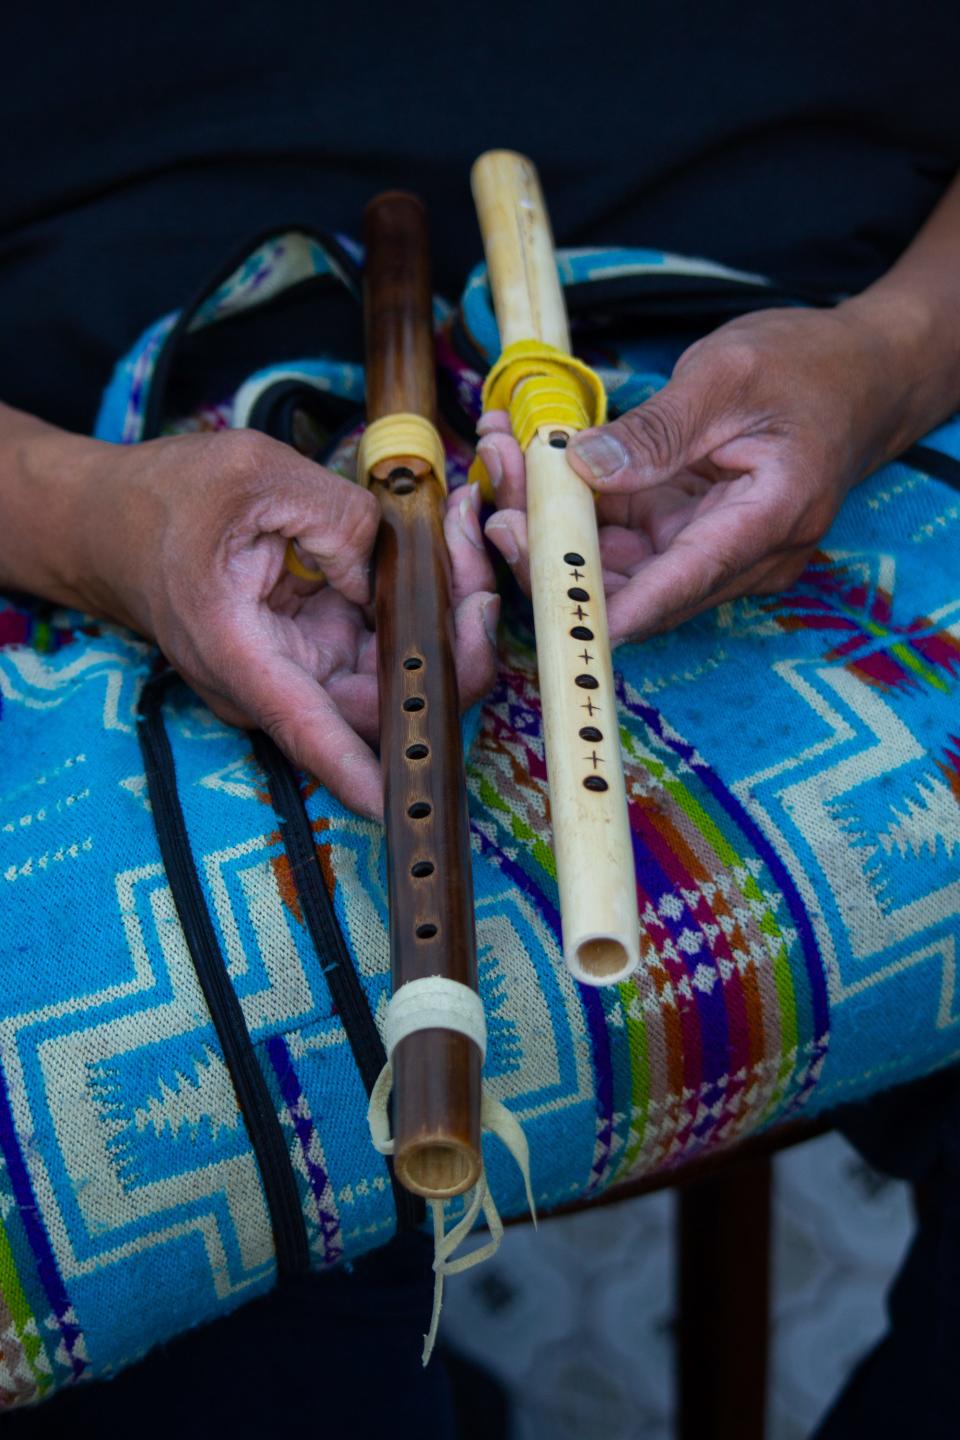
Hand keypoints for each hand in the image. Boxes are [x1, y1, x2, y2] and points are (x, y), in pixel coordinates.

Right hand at [66, 429, 496, 815]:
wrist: (119, 521)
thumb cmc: (169, 500)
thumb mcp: (254, 476)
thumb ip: (337, 518)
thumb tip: (401, 568)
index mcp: (239, 650)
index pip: (307, 727)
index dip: (357, 772)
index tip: (401, 805)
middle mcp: (277, 678)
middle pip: (381, 703)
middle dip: (449, 651)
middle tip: (481, 583)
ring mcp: (304, 665)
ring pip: (397, 671)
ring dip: (446, 617)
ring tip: (464, 533)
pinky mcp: (324, 645)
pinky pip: (389, 640)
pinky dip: (425, 598)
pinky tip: (445, 539)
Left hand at [479, 299, 924, 642]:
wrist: (859, 370)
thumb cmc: (809, 366)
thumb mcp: (727, 376)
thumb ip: (656, 431)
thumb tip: (583, 468)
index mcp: (769, 522)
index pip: (678, 586)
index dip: (609, 607)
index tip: (549, 606)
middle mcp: (742, 556)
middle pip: (636, 585)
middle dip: (558, 550)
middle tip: (497, 495)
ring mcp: (713, 548)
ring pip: (620, 563)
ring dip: (555, 525)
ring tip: (502, 459)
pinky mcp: (690, 532)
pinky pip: (624, 536)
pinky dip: (576, 505)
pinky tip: (531, 461)